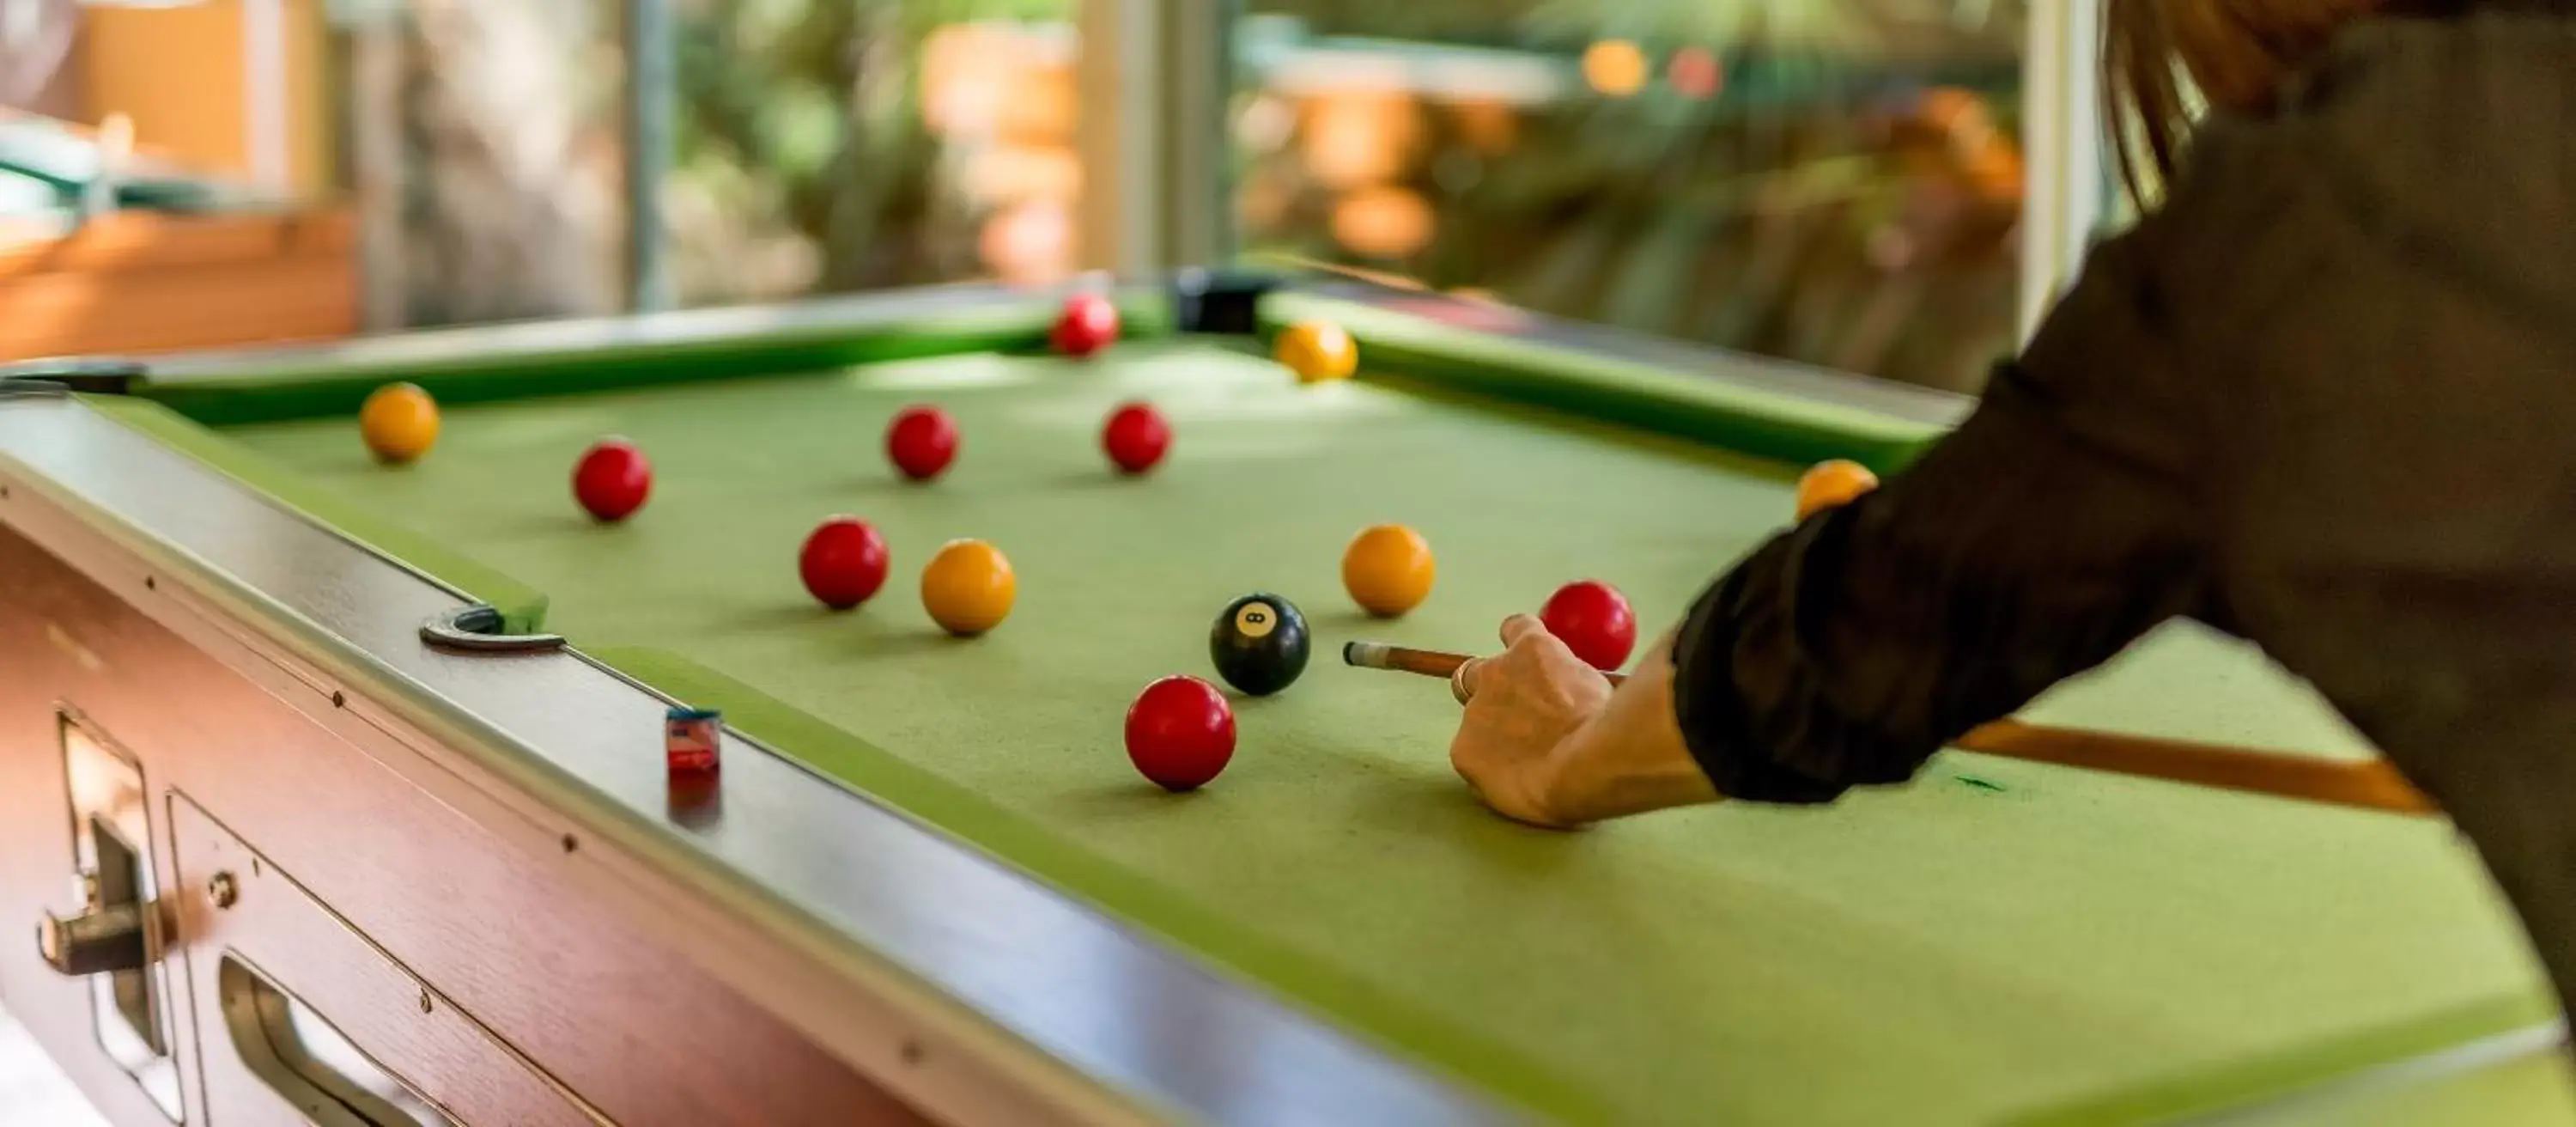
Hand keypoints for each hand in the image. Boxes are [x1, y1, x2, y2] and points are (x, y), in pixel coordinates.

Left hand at [1451, 618, 1720, 827]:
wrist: (1590, 764)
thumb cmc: (1613, 725)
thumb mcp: (1610, 686)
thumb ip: (1592, 678)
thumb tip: (1623, 677)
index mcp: (1533, 649)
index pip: (1516, 629)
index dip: (1520, 648)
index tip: (1528, 664)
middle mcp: (1496, 671)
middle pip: (1475, 671)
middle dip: (1489, 690)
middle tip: (1515, 718)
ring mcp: (1477, 711)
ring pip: (1473, 718)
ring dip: (1493, 733)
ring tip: (1525, 760)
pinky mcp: (1465, 751)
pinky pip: (1471, 758)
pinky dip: (1490, 769)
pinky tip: (1519, 783)